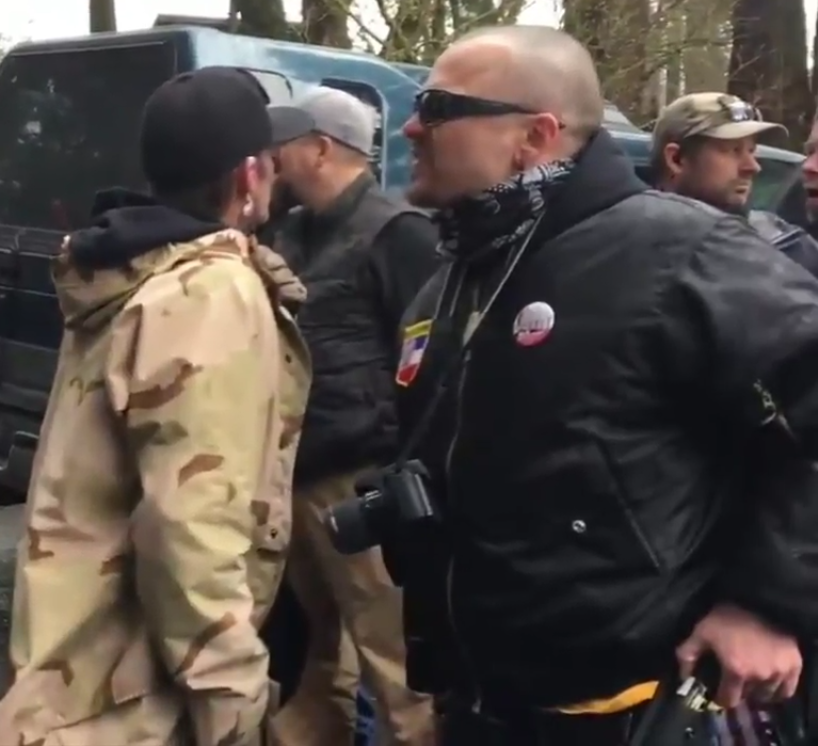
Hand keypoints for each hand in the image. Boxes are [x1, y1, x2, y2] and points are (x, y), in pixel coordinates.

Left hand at [676, 603, 801, 708]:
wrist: (758, 597)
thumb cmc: (727, 614)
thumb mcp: (701, 631)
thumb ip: (688, 654)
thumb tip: (683, 676)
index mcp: (736, 670)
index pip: (728, 700)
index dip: (720, 697)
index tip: (717, 691)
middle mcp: (760, 676)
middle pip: (747, 696)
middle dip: (738, 690)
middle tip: (733, 677)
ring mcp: (779, 672)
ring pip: (767, 694)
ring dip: (757, 689)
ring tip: (750, 675)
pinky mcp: (794, 665)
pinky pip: (787, 689)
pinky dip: (777, 688)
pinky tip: (767, 678)